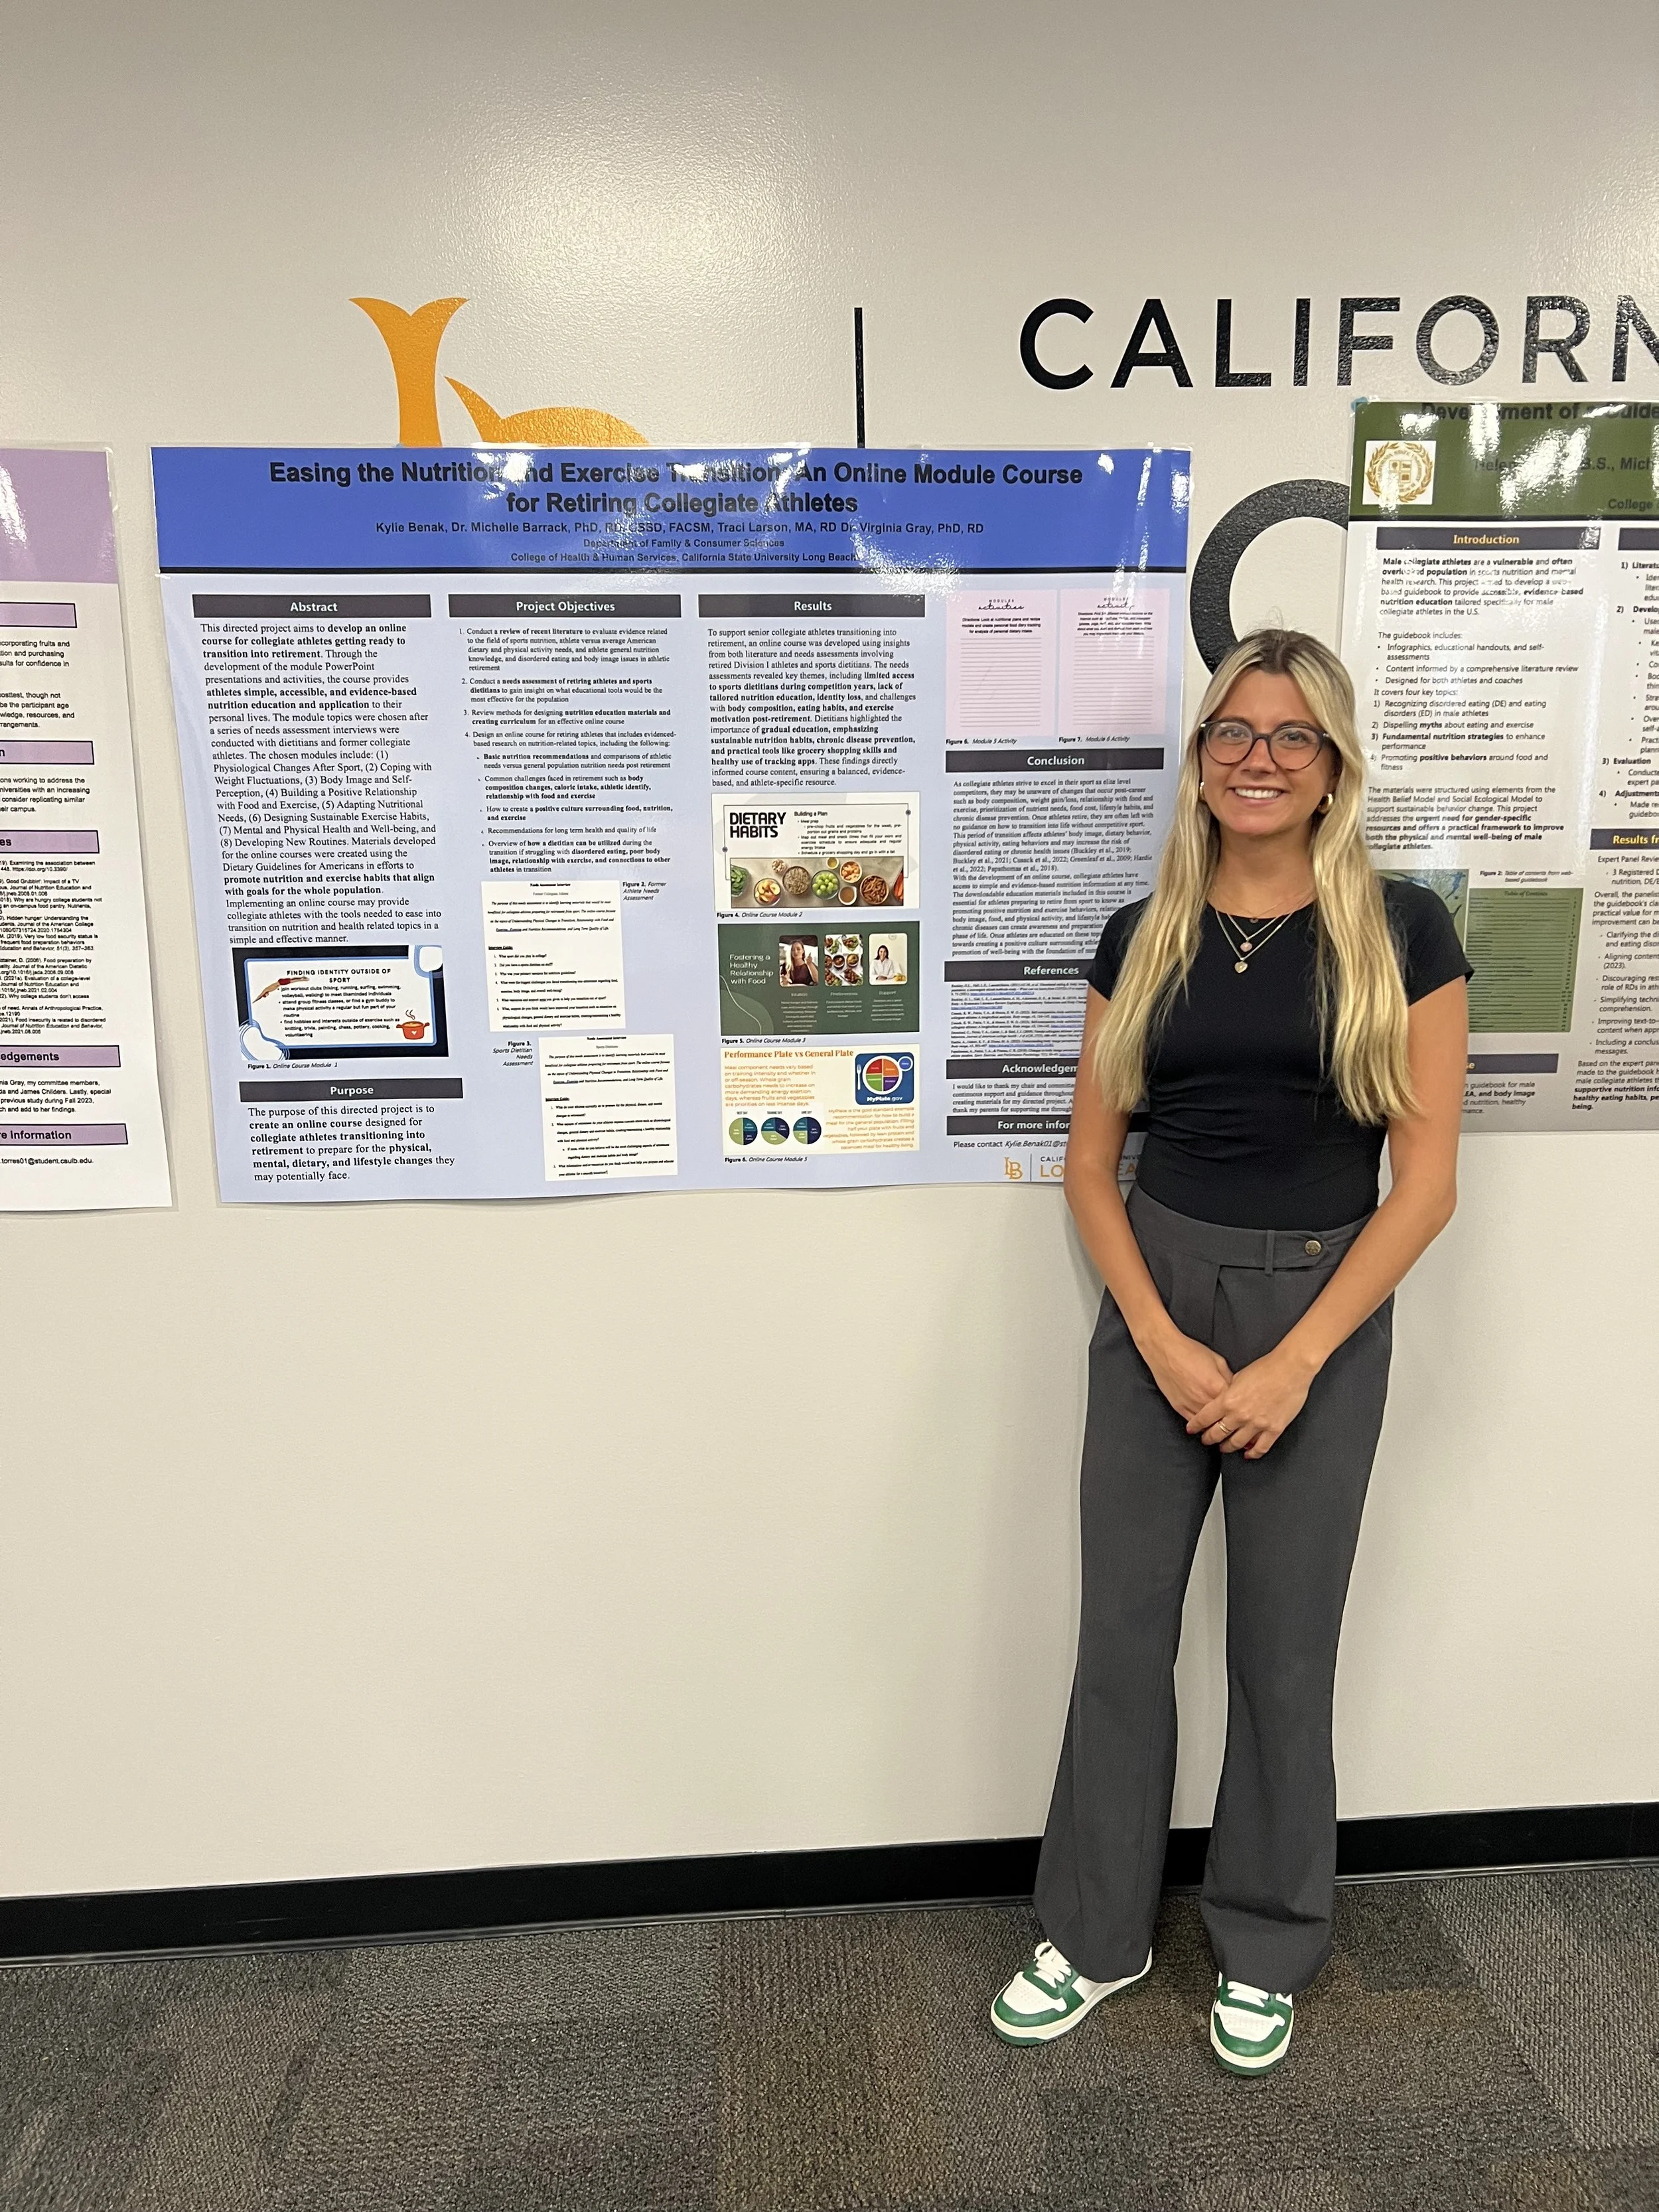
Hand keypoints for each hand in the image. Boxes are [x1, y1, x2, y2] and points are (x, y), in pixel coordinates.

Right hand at [1139, 1324, 1232, 1423]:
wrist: (1165, 1350)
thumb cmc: (1190, 1352)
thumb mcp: (1218, 1360)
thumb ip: (1229, 1377)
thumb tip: (1236, 1390)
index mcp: (1218, 1387)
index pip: (1235, 1405)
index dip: (1239, 1407)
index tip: (1242, 1410)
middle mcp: (1205, 1400)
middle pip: (1223, 1419)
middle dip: (1230, 1420)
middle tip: (1235, 1422)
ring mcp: (1191, 1406)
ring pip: (1208, 1426)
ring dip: (1216, 1427)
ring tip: (1222, 1427)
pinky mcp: (1179, 1408)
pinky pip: (1193, 1424)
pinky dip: (1201, 1426)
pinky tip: (1205, 1425)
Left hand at [1186, 1348, 1314, 1459]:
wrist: (1290, 1368)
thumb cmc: (1266, 1368)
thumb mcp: (1238, 1376)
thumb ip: (1228, 1391)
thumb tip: (1223, 1399)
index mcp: (1228, 1400)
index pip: (1204, 1418)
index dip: (1195, 1426)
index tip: (1192, 1429)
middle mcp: (1240, 1415)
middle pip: (1217, 1434)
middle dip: (1208, 1438)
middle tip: (1206, 1440)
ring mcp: (1257, 1424)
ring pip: (1236, 1443)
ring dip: (1227, 1447)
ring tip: (1224, 1447)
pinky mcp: (1274, 1429)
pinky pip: (1260, 1448)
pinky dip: (1252, 1453)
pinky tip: (1247, 1453)